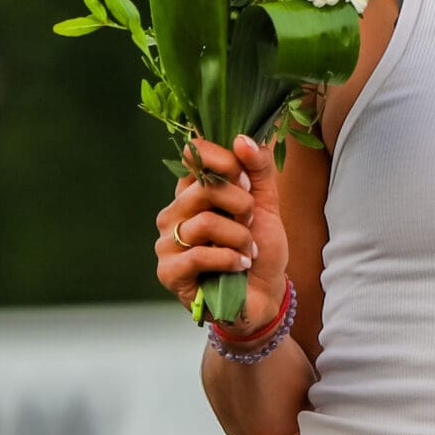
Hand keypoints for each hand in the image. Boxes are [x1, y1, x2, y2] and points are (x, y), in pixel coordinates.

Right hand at [153, 134, 290, 335]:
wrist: (263, 296)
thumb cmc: (258, 249)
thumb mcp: (267, 203)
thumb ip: (259, 168)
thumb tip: (242, 138)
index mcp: (192, 192)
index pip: (195, 155)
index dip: (225, 162)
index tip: (248, 182)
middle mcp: (174, 213)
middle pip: (203, 188)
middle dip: (240, 203)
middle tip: (251, 221)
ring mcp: (167, 242)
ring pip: (203, 222)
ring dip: (238, 237)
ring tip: (247, 250)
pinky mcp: (168, 272)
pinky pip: (197, 254)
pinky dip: (229, 259)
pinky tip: (240, 265)